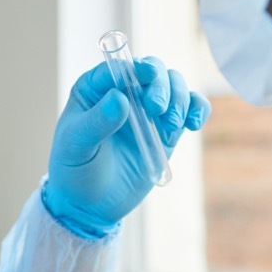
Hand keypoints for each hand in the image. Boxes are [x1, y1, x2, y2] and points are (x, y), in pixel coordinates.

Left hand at [43, 58, 210, 237]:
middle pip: (153, 70)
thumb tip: (120, 98)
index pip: (119, 66)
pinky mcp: (166, 130)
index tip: (148, 77)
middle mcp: (123, 92)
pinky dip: (198, 109)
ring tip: (172, 126)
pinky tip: (193, 123)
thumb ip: (96, 122)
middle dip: (161, 85)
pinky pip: (189, 108)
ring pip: (174, 85)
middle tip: (156, 110)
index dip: (136, 68)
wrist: (89, 205)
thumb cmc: (73, 170)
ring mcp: (147, 110)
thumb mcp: (76, 145)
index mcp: (94, 88)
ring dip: (179, 99)